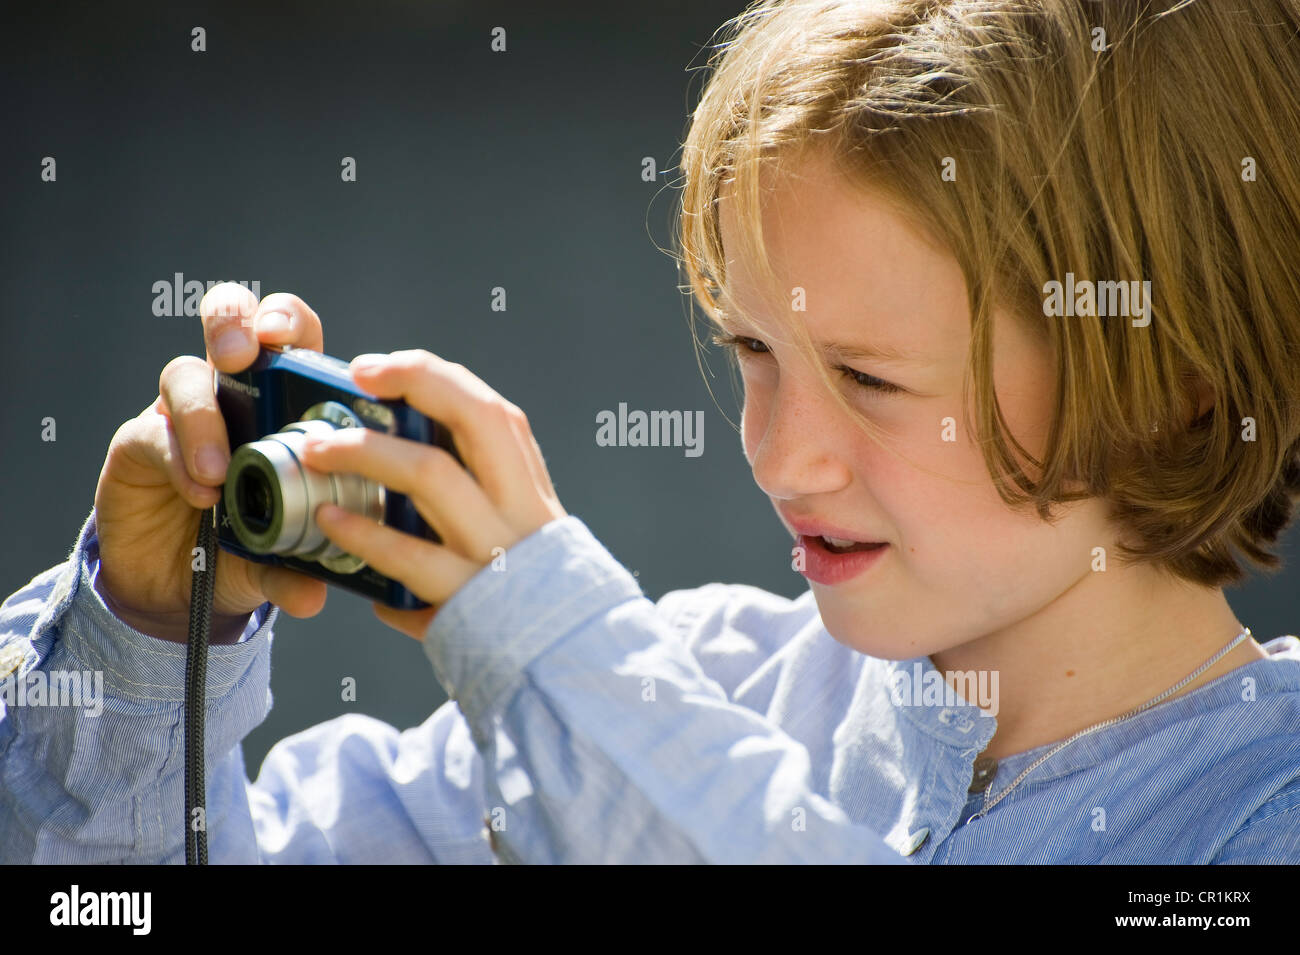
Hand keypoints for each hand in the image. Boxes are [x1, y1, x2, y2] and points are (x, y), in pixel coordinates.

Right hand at [93, 284, 331, 642]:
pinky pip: (153, 432)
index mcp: (283, 404)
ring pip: (186, 374)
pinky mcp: (139, 441)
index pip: (291, 338)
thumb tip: (313, 594)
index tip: (287, 340)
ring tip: (218, 471)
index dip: (289, 323)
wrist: (178, 589)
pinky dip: (178, 458)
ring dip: (204, 415)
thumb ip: (296, 570)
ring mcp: (183, 414)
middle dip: (234, 323)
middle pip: (231, 322)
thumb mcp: (279, 562)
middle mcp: (232, 396)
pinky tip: (199, 493)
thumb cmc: (245, 552)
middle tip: (241, 357)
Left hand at [295, 349, 568, 640]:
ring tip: (319, 448)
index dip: (434, 377)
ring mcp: (499, 552)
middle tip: (359, 375)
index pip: (491, 411)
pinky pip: (411, 557)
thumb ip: (476, 501)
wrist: (569, 666)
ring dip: (370, 452)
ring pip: (435, 476)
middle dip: (416, 382)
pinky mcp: (472, 600)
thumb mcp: (519, 536)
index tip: (379, 367)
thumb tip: (401, 468)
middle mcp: (521, 510)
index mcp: (530, 489)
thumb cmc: (530, 597)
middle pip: (477, 418)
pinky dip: (366, 535)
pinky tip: (330, 521)